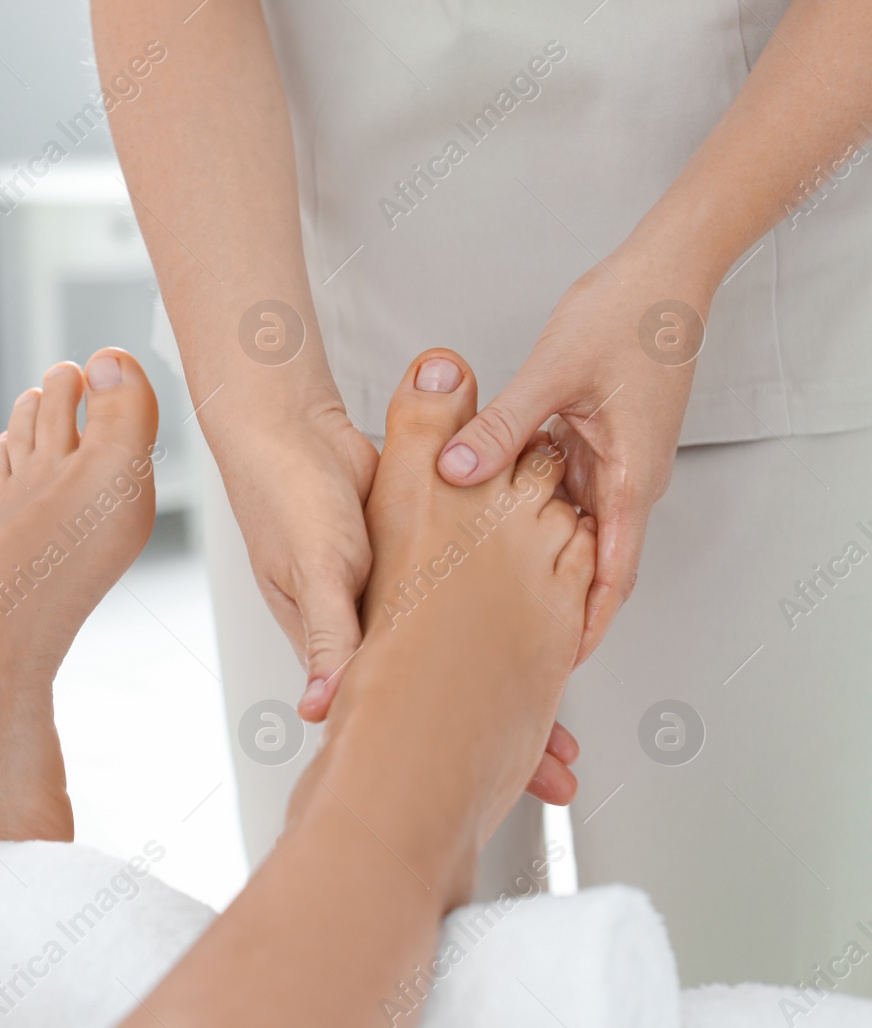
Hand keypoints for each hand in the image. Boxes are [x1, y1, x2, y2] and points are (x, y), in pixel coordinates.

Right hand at [218, 395, 582, 804]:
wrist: (291, 434)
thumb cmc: (286, 501)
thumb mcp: (314, 572)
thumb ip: (330, 634)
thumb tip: (321, 708)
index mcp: (353, 641)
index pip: (409, 707)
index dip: (457, 746)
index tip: (503, 783)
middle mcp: (385, 625)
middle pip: (456, 687)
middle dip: (509, 730)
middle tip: (559, 773)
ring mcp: (412, 592)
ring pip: (479, 642)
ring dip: (527, 675)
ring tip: (565, 733)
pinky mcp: (431, 554)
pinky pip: (485, 589)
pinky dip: (523, 604)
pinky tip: (556, 622)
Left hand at [434, 249, 712, 658]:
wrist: (664, 273)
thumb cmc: (630, 315)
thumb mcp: (555, 372)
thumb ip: (504, 424)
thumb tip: (457, 468)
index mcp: (628, 477)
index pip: (611, 573)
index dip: (586, 622)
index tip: (560, 661)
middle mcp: (624, 478)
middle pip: (590, 560)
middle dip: (556, 604)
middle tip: (507, 639)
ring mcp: (610, 460)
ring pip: (570, 524)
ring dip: (539, 556)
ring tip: (491, 594)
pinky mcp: (594, 440)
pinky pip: (561, 488)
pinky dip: (531, 509)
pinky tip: (489, 517)